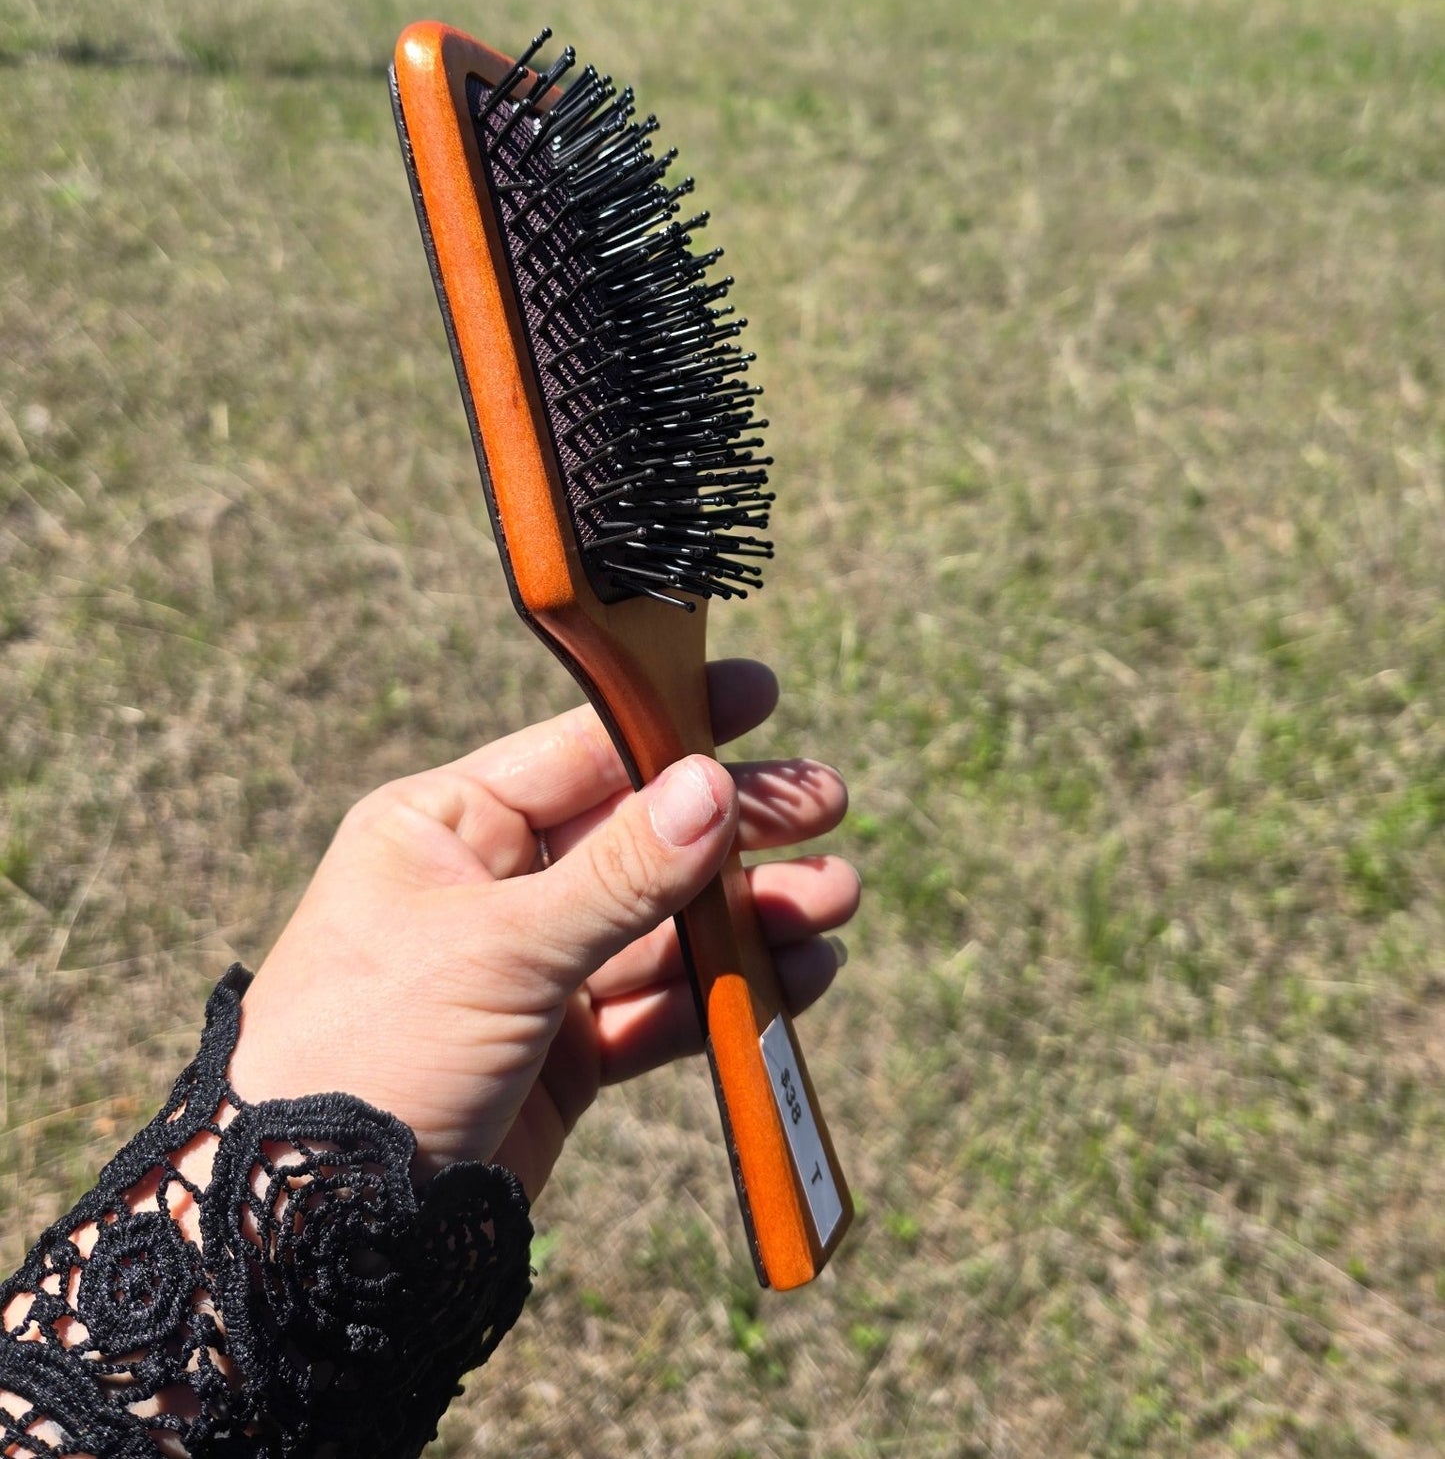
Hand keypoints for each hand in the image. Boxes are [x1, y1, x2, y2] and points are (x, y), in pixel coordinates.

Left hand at [229, 661, 857, 1200]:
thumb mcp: (498, 949)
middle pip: (636, 836)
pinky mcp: (561, 1056)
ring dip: (746, 915)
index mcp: (445, 827)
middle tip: (828, 805)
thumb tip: (713, 785)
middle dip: (732, 826)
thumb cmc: (373, 1051)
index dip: (670, 723)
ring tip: (835, 900)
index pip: (578, 752)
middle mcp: (489, 887)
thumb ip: (618, 873)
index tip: (760, 695)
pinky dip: (726, 995)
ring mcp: (529, 972)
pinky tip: (799, 973)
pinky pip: (657, 1008)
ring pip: (659, 926)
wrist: (311, 1233)